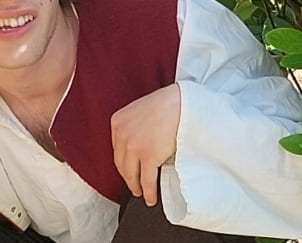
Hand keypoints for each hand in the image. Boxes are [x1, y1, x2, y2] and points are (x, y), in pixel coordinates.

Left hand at [111, 84, 182, 205]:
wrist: (184, 104)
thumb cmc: (171, 104)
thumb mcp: (144, 110)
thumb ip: (137, 125)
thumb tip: (143, 143)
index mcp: (118, 121)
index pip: (117, 149)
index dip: (124, 163)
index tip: (129, 170)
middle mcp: (122, 134)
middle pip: (121, 164)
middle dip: (128, 177)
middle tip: (134, 185)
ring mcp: (134, 146)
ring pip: (131, 174)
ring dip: (136, 187)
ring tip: (142, 193)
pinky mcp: (148, 156)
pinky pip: (146, 180)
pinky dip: (148, 192)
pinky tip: (151, 198)